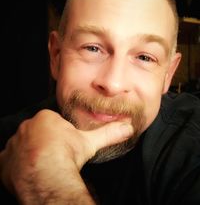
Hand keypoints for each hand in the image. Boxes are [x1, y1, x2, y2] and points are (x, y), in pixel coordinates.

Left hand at [0, 109, 132, 203]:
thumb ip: (109, 133)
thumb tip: (128, 127)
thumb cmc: (67, 155)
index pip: (51, 123)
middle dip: (44, 143)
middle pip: (37, 133)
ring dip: (31, 154)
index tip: (64, 146)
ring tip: (43, 166)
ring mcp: (14, 144)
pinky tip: (29, 173)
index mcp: (45, 119)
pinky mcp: (4, 161)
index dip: (59, 135)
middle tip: (55, 157)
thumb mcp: (90, 142)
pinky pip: (10, 160)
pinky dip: (18, 166)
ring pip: (23, 146)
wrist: (48, 175)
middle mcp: (26, 128)